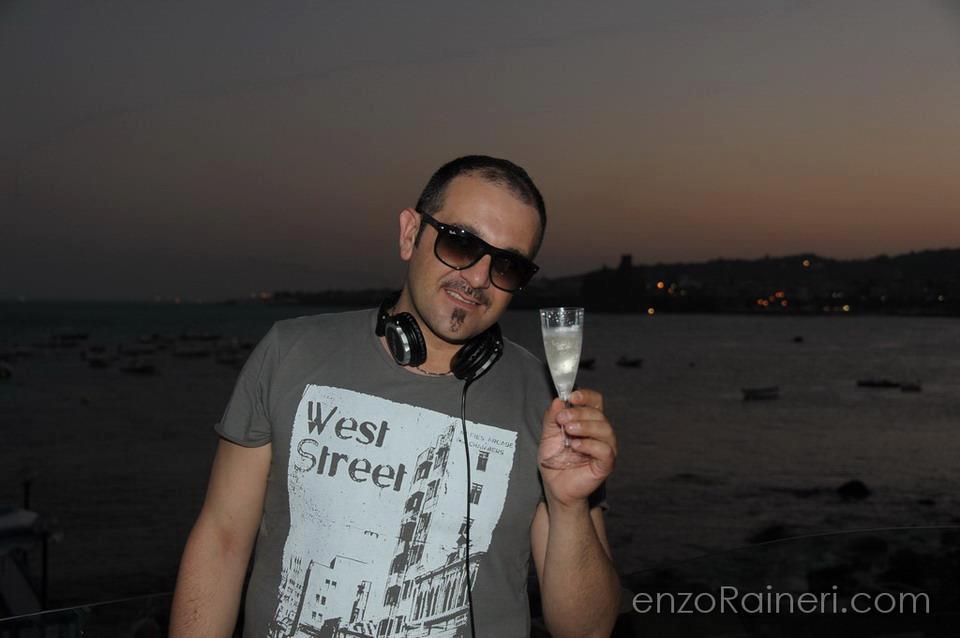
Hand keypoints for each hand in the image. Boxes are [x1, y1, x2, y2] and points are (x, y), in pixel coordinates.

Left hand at [538, 389, 616, 507]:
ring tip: (568, 430)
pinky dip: (590, 445)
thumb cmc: (555, 461)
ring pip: (605, 429)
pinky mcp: (606, 464)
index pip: (595, 402)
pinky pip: (605, 450)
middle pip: (598, 414)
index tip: (572, 397)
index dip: (586, 396)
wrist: (555, 487)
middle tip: (562, 418)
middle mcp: (600, 433)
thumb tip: (557, 401)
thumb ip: (552, 418)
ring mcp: (605, 448)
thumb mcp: (548, 436)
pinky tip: (576, 445)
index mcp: (588, 422)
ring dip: (585, 426)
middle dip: (579, 413)